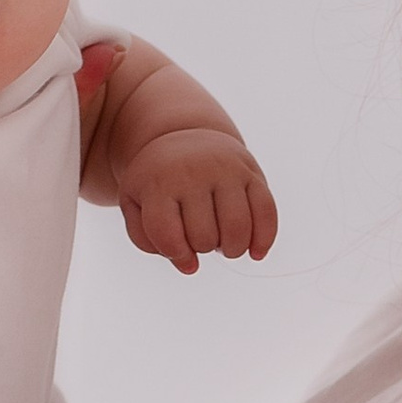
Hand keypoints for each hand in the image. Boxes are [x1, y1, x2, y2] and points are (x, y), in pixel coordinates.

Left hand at [116, 126, 279, 276]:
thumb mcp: (135, 203)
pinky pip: (266, 213)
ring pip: (237, 229)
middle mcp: (194, 173)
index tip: (181, 255)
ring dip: (232, 250)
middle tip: (200, 238)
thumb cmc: (157, 180)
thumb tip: (189, 266)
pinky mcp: (252, 172)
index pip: (168, 235)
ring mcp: (226, 171)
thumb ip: (147, 240)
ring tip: (223, 244)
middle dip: (202, 248)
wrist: (184, 136)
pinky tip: (255, 253)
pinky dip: (264, 240)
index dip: (177, 255)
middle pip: (204, 237)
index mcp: (160, 182)